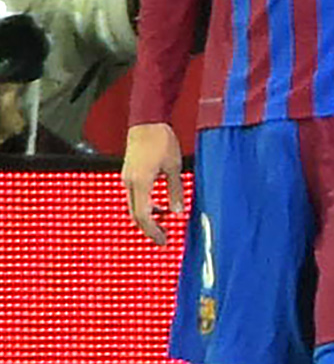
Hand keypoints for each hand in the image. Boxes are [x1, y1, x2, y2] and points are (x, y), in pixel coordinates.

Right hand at [122, 121, 183, 244]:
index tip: (163, 241)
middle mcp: (129, 183)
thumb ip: (175, 191)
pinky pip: (134, 197)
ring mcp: (127, 178)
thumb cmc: (161, 140)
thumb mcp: (174, 167)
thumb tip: (177, 212)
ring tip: (163, 226)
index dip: (153, 231)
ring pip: (133, 207)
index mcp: (140, 183)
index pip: (143, 216)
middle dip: (149, 229)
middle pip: (135, 215)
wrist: (146, 122)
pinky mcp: (128, 174)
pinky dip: (144, 207)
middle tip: (163, 240)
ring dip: (147, 218)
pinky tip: (159, 208)